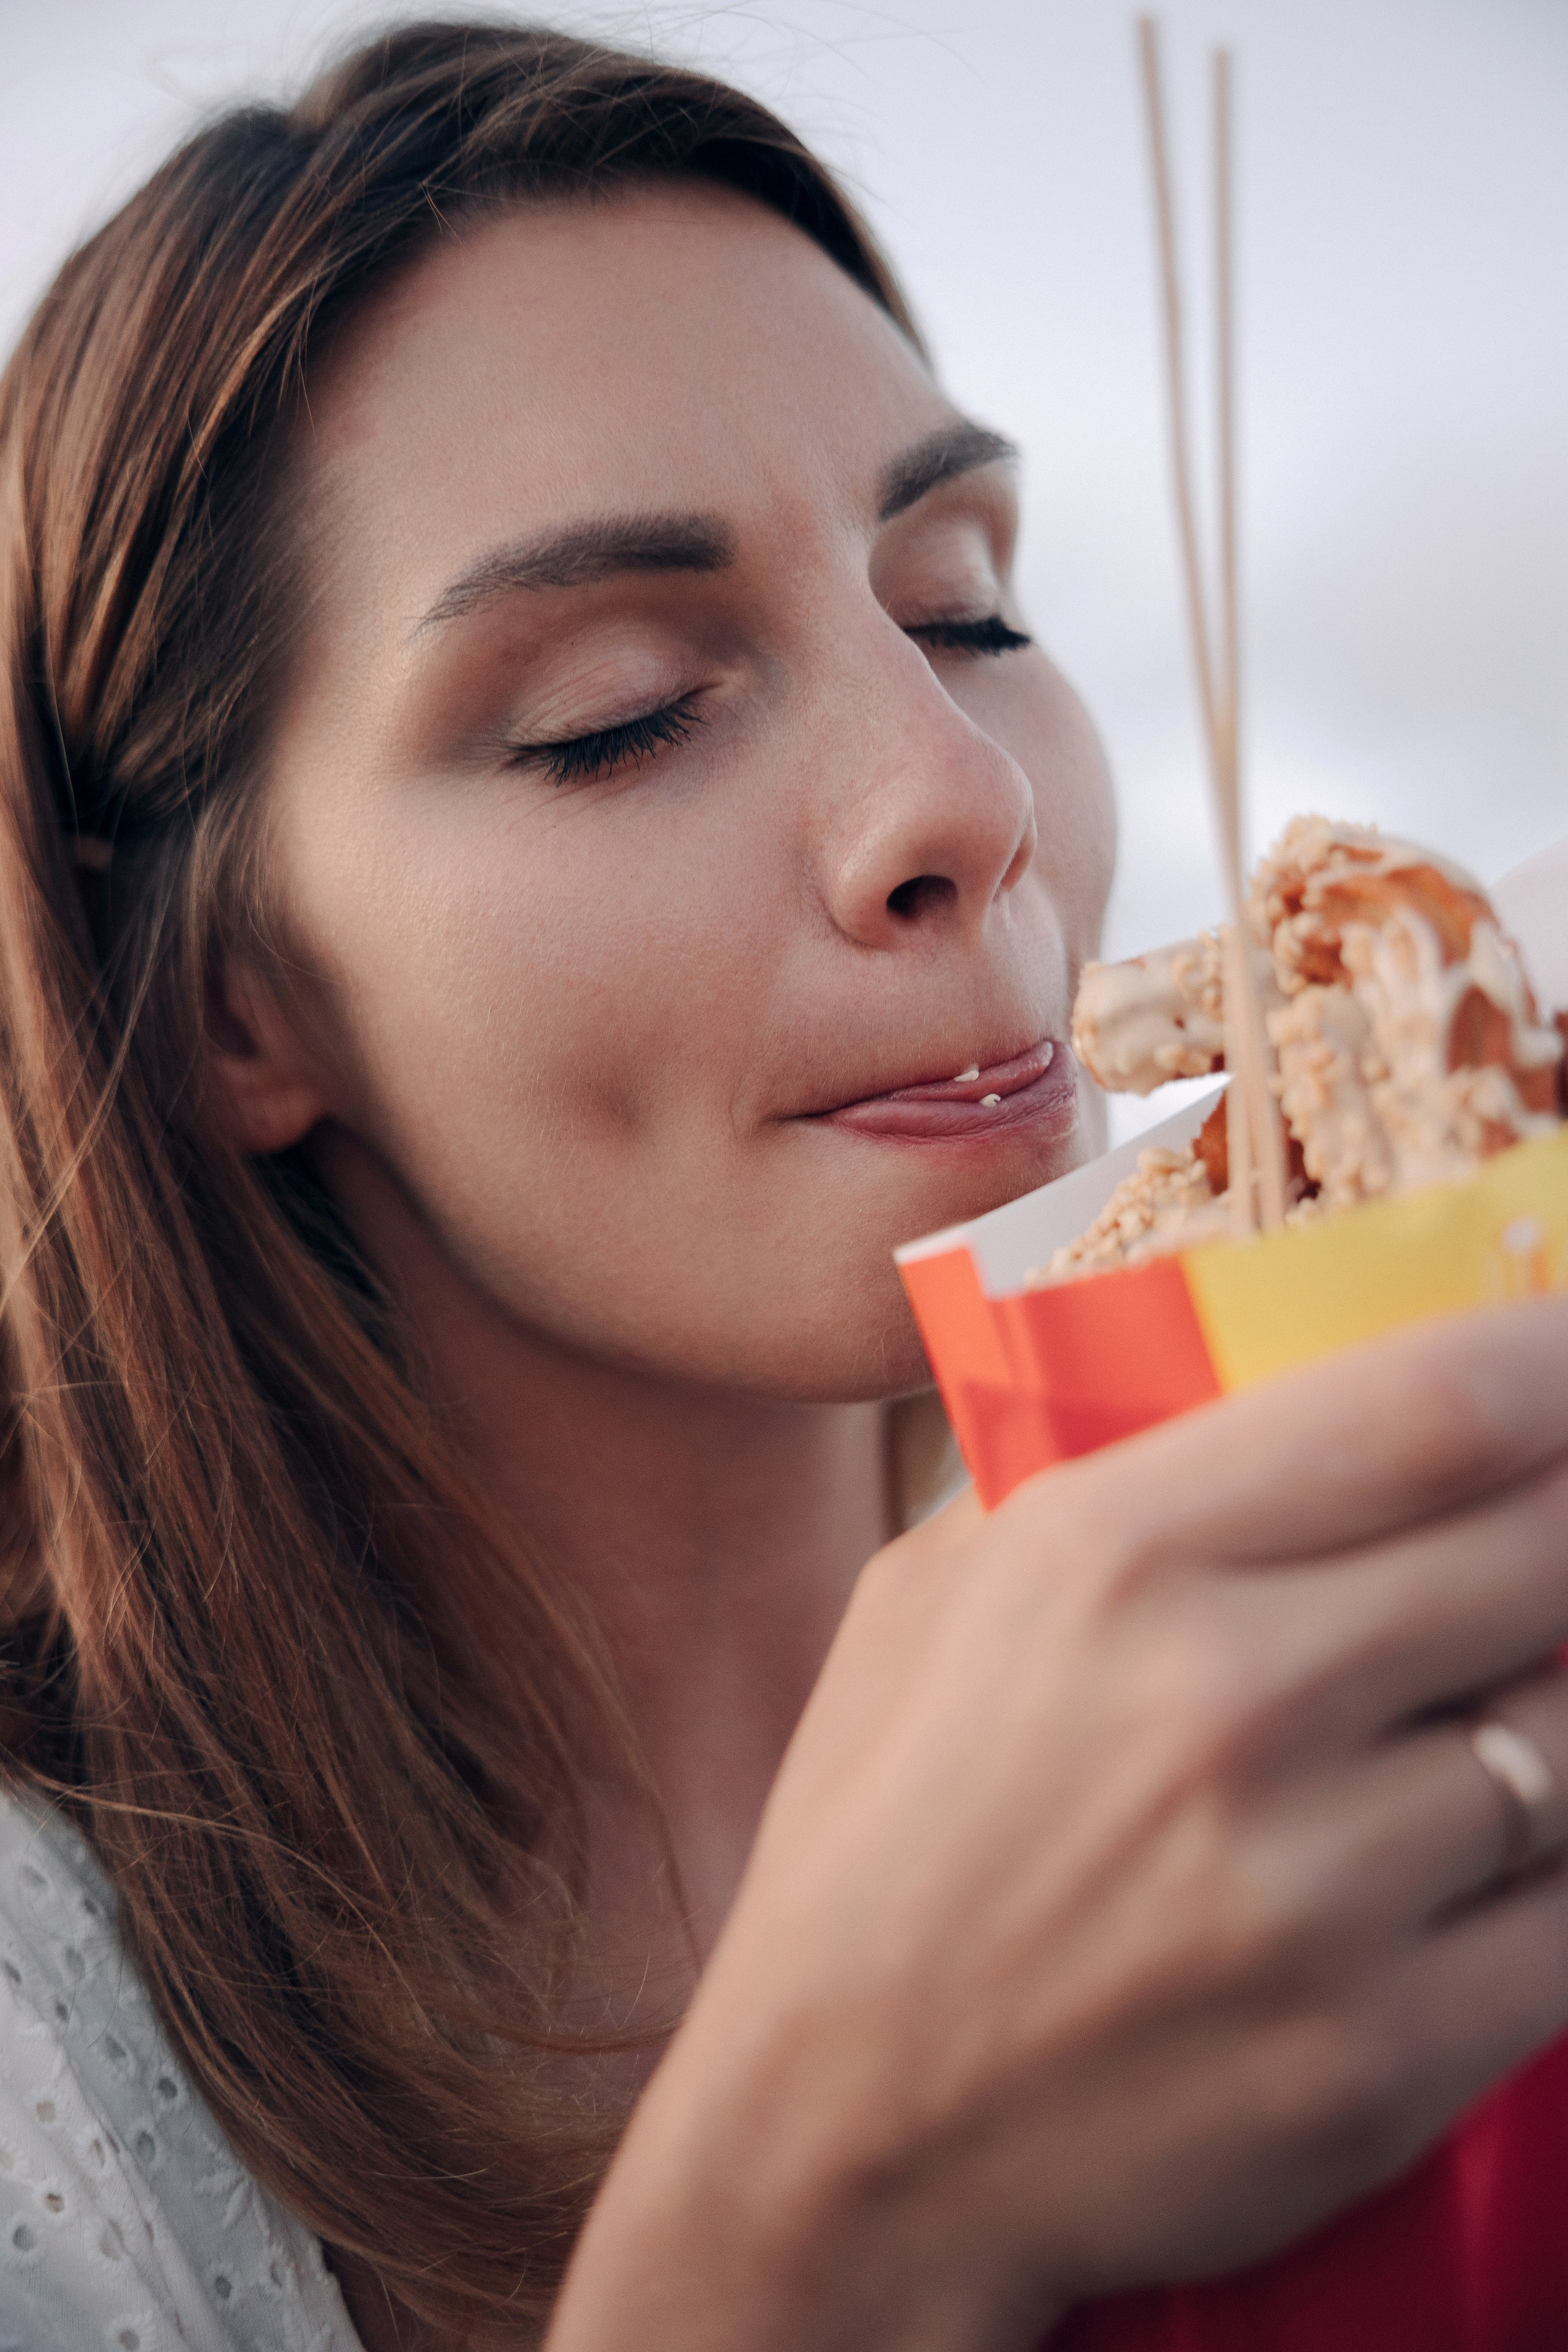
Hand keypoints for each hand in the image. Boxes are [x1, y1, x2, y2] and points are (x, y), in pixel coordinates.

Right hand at [548, 1295, 1567, 2351]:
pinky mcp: (1386, 2053)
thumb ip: (1098, 1476)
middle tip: (1562, 1516)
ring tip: (1472, 1709)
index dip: (1559, 1356)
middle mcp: (1228, 1701)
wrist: (839, 2139)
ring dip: (1551, 1705)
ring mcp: (1318, 1886)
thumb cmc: (882, 1836)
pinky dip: (1553, 1870)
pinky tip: (1479, 1854)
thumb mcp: (936, 1596)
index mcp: (1114, 1556)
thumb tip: (1283, 1386)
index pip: (1434, 1404)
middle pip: (1545, 1543)